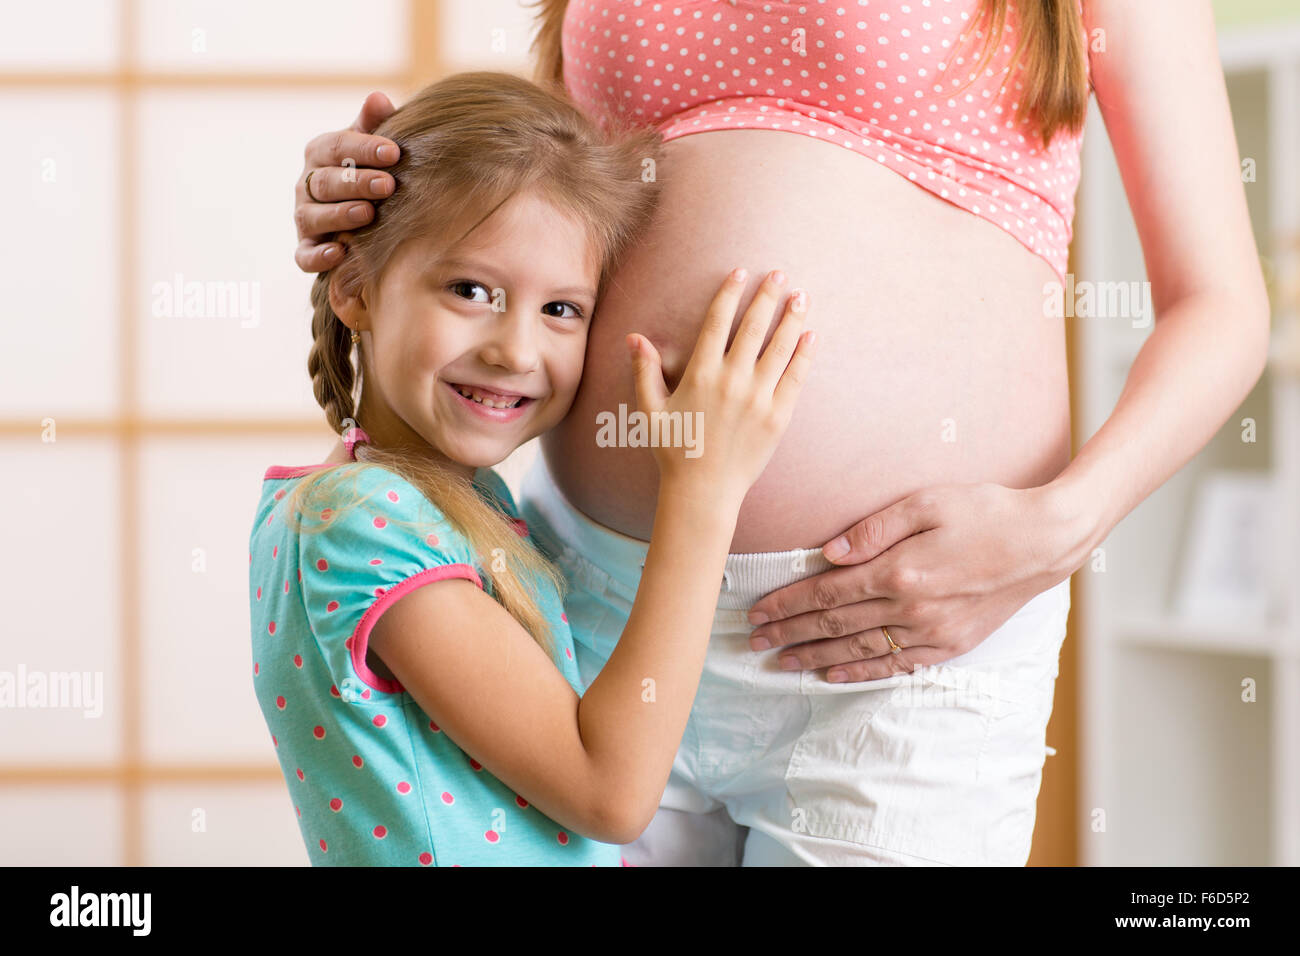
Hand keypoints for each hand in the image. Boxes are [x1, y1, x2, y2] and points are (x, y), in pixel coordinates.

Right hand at [295, 92, 399, 271]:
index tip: (394, 152)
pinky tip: (340, 253)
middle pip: (326, 181)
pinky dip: (318, 256)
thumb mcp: (373, 146)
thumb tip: (379, 98)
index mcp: (320, 153)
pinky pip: (304, 255)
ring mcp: (304, 217)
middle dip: (357, 183)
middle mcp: (306, 184)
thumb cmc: (370, 170)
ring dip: (340, 215)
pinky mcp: (306, 247)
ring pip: (313, 216)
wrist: (362, 210)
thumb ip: (374, 124)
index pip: (337, 146)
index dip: (364, 148)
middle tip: (388, 186)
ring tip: (368, 214)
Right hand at [628, 268, 815, 506]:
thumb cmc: (675, 450)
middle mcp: (731, 381)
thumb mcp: (651, 410)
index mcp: (701, 374)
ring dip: (791, 318)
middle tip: (779, 274)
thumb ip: (645, 371)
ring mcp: (758, 398)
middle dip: (768, 296)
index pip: (717, 322)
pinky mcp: (778, 416)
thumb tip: (634, 338)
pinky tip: (810, 335)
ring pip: (780, 347)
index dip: (729, 294)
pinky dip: (803, 354)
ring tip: (801, 296)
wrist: (704, 491)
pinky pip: (795, 377)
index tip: (740, 273)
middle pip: (754, 327)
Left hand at [745, 482, 1090, 681]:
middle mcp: (910, 608)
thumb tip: (828, 553)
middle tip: (751, 642)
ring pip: (858, 651)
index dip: (786, 604)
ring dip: (814, 659)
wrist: (1044, 542)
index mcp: (899, 570)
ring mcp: (931, 632)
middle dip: (788, 633)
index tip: (755, 612)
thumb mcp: (927, 501)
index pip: (825, 592)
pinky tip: (831, 677)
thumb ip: (873, 528)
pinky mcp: (949, 646)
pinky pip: (894, 666)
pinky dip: (859, 674)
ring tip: (779, 663)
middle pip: (834, 626)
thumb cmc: (985, 511)